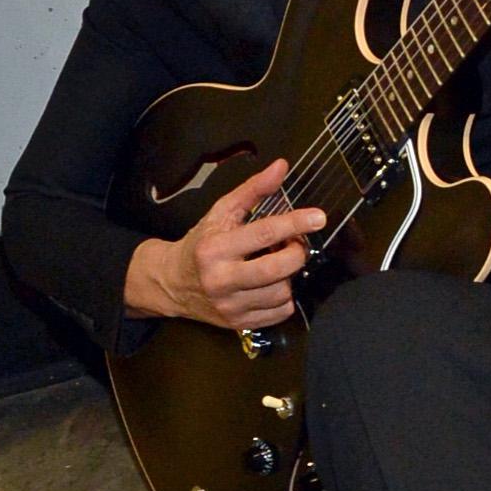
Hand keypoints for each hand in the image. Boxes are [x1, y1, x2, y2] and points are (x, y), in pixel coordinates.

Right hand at [125, 156, 325, 328]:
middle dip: (296, 254)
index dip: (295, 224)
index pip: (264, 234)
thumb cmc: (201, 243)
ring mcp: (230, 306)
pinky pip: (281, 312)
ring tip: (276, 264)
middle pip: (278, 269)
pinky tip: (272, 284)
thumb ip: (252, 190)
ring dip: (288, 276)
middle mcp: (221, 280)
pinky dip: (284, 297)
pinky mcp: (238, 324)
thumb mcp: (221, 212)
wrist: (172, 283)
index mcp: (215, 248)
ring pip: (282, 292)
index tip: (318, 218)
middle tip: (295, 245)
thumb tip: (282, 166)